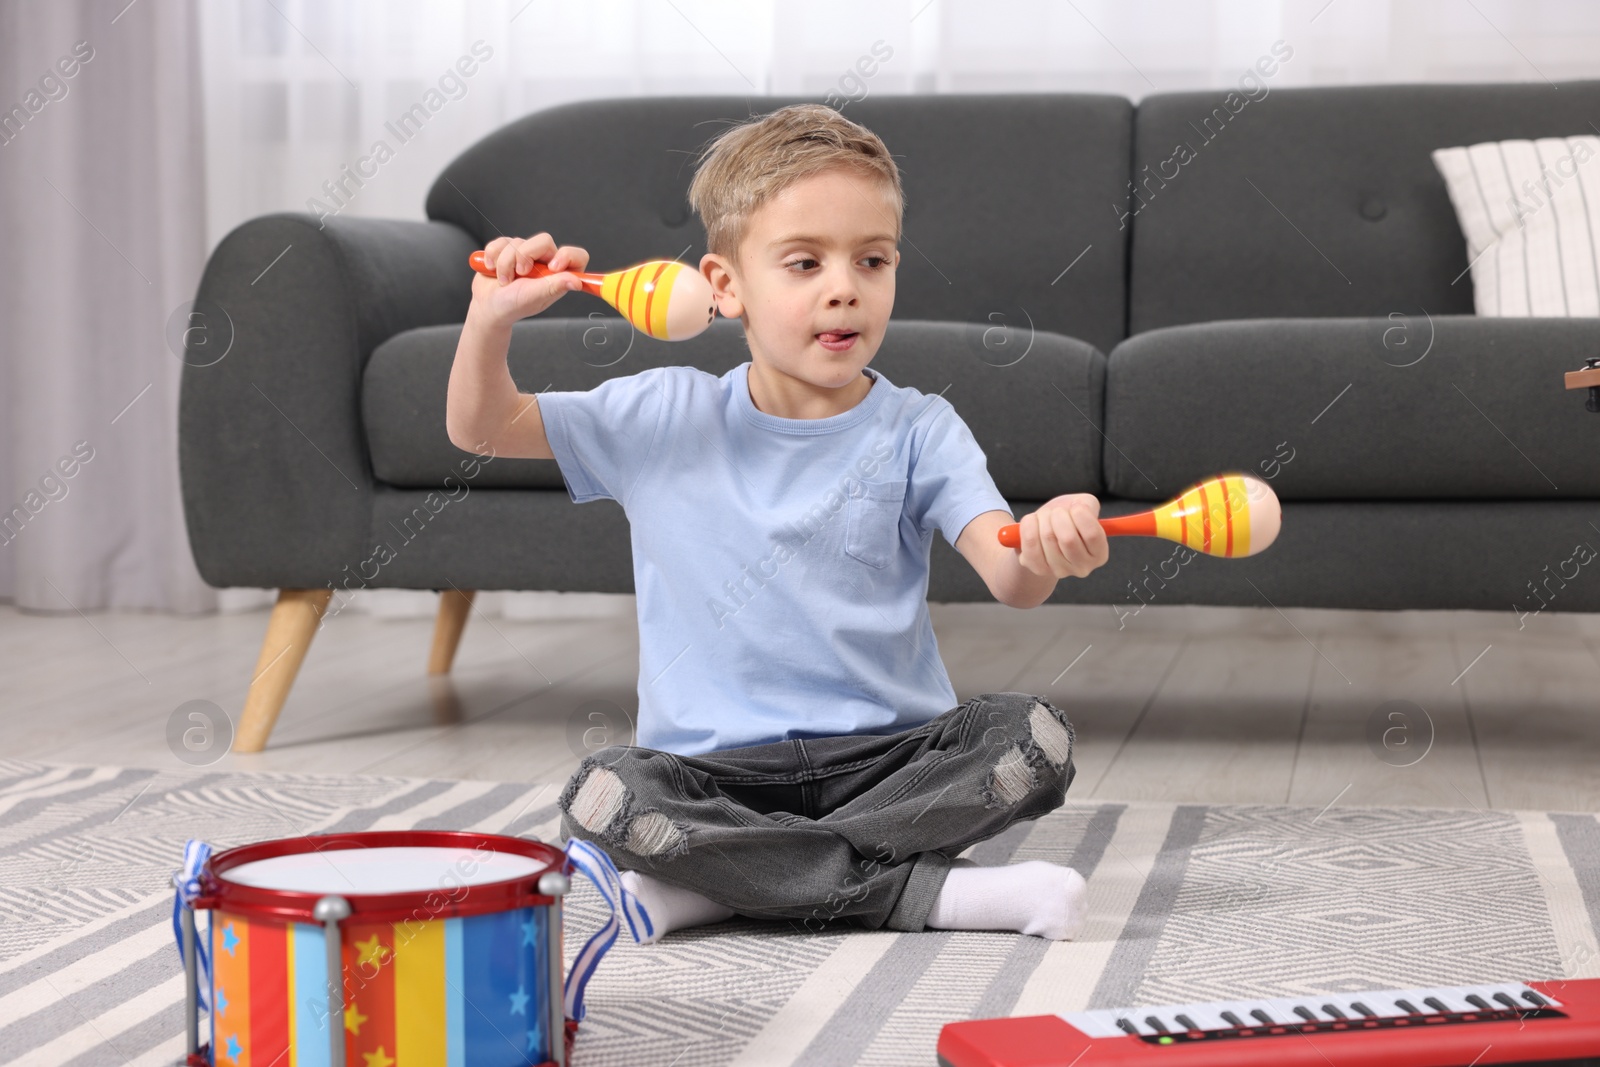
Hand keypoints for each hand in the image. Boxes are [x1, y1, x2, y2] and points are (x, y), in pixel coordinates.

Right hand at [470, 232, 587, 328]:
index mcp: (558, 275)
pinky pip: (500, 241)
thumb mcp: (534, 297)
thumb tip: (577, 282)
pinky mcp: (507, 249)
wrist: (487, 306)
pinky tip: (492, 269)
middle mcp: (545, 261)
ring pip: (517, 242)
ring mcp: (525, 254)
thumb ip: (553, 286)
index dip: (568, 255)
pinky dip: (492, 256)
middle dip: (525, 256)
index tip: (553, 267)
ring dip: (505, 263)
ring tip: (504, 281)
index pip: (577, 256)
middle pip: (544, 240)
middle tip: (520, 274)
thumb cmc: (512, 306)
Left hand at [1013, 493, 1108, 578]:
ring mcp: (1059, 571)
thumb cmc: (1067, 518)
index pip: (1092, 535)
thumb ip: (1088, 504)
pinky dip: (1029, 524)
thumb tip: (1079, 508)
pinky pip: (1030, 541)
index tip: (1075, 506)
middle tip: (1057, 511)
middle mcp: (1082, 567)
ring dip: (1044, 518)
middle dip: (1059, 516)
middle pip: (1068, 538)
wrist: (1044, 530)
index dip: (1082, 515)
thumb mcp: (1084, 506)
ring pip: (1047, 537)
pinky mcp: (1038, 568)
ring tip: (1046, 517)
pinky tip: (1034, 522)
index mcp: (1099, 554)